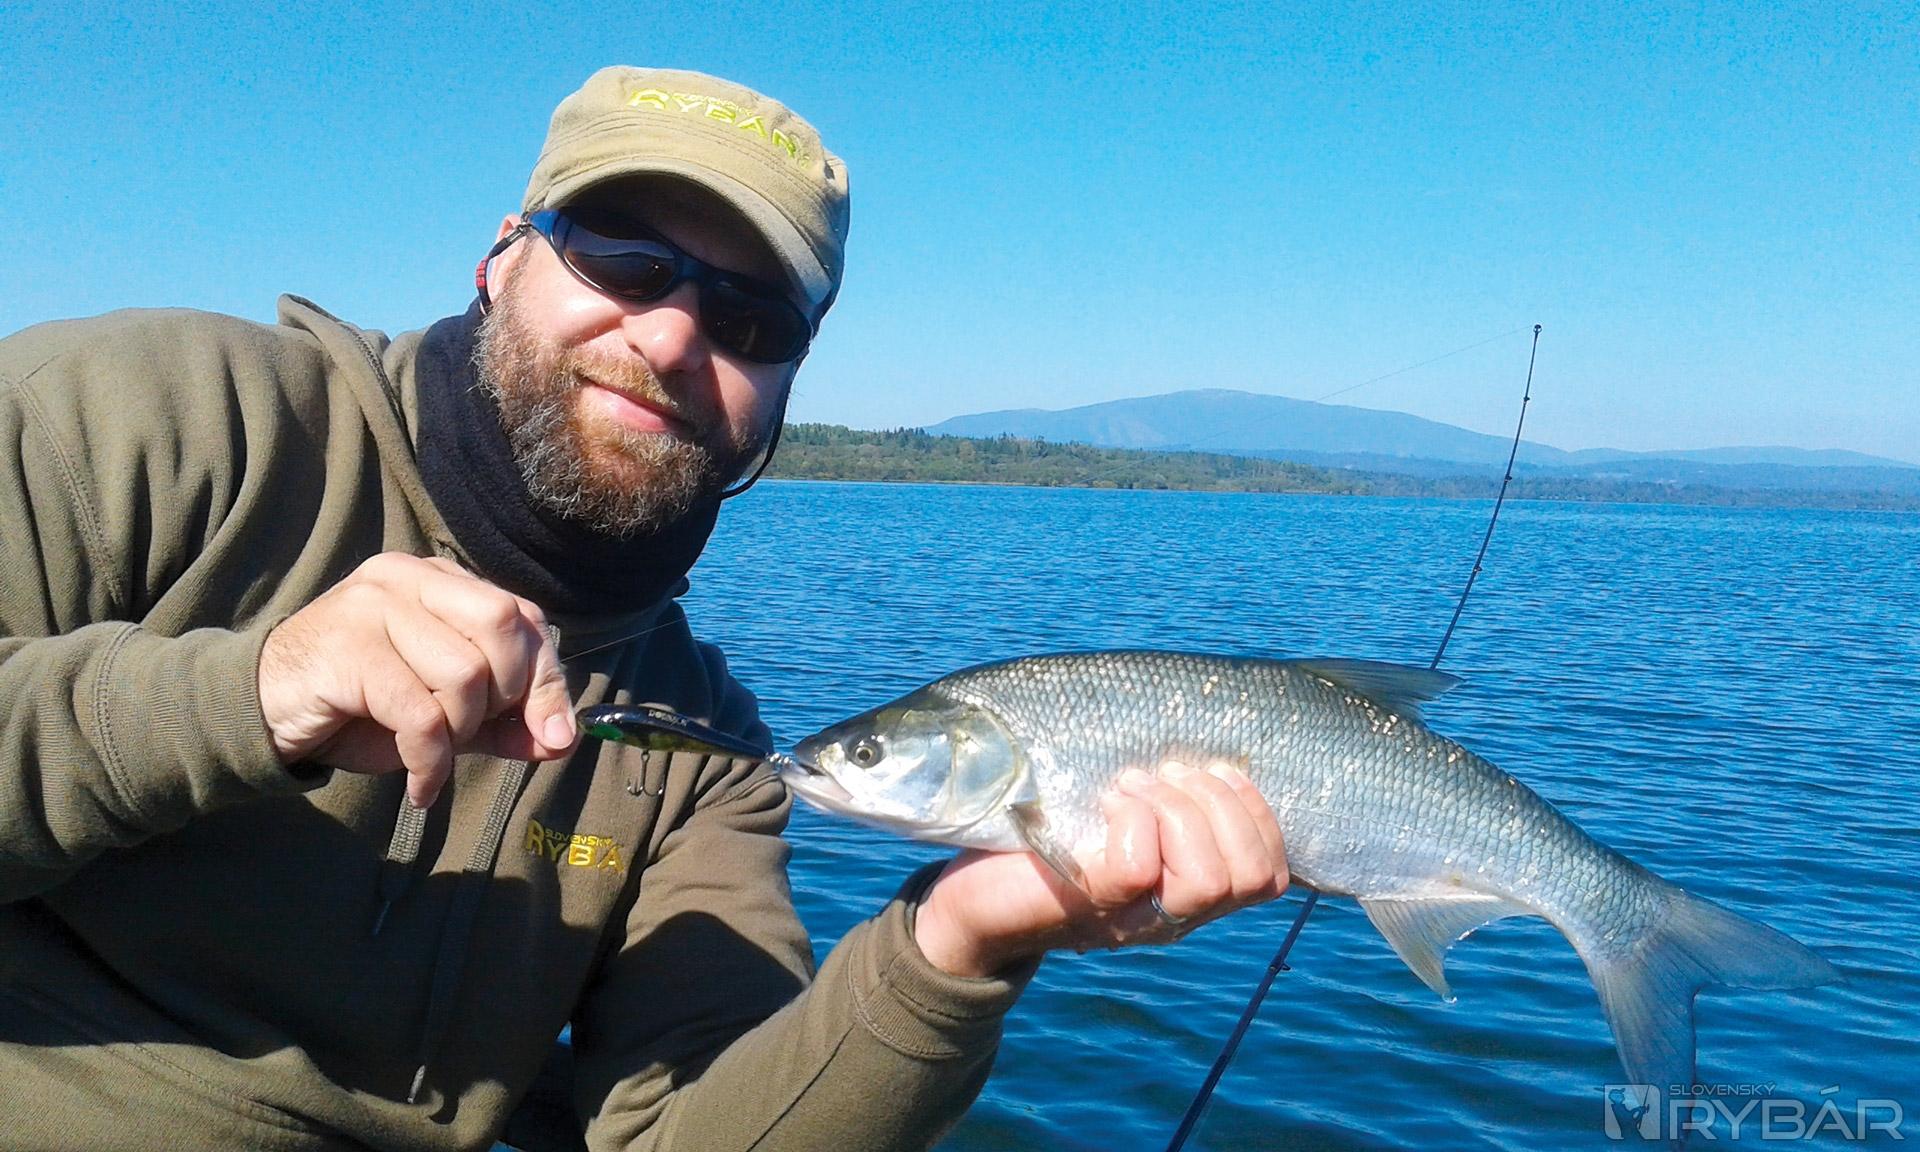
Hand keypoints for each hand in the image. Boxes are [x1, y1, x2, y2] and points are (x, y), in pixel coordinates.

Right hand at [258, 553, 577, 805]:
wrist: (261, 713)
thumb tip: (563, 738)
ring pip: (465, 674)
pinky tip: (420, 787)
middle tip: (472, 733)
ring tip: (429, 752)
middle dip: (509, 694)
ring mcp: (373, 607)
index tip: (557, 733)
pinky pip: (420, 715)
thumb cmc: (357, 707)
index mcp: (438, 581)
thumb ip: (503, 721)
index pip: (522, 617)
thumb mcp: (443, 715)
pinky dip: (431, 762)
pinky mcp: (347, 650)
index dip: (548, 679)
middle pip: (503, 625)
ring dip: (459, 731)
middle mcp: (408, 579)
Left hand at [913, 760, 1288, 977]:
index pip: (1273, 875)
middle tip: (1162, 776)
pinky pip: (1139, 864)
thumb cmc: (1048, 845)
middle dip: (1221, 805)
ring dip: (1179, 810)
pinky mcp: (1089, 901)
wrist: (972, 904)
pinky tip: (1106, 802)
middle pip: (1254, 877)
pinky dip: (1132, 818)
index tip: (1210, 770)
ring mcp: (1135, 916)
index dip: (1257, 813)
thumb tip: (1209, 745)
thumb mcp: (1121, 816)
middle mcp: (1173, 916)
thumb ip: (1168, 799)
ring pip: (1211, 879)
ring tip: (1133, 787)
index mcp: (1191, 894)